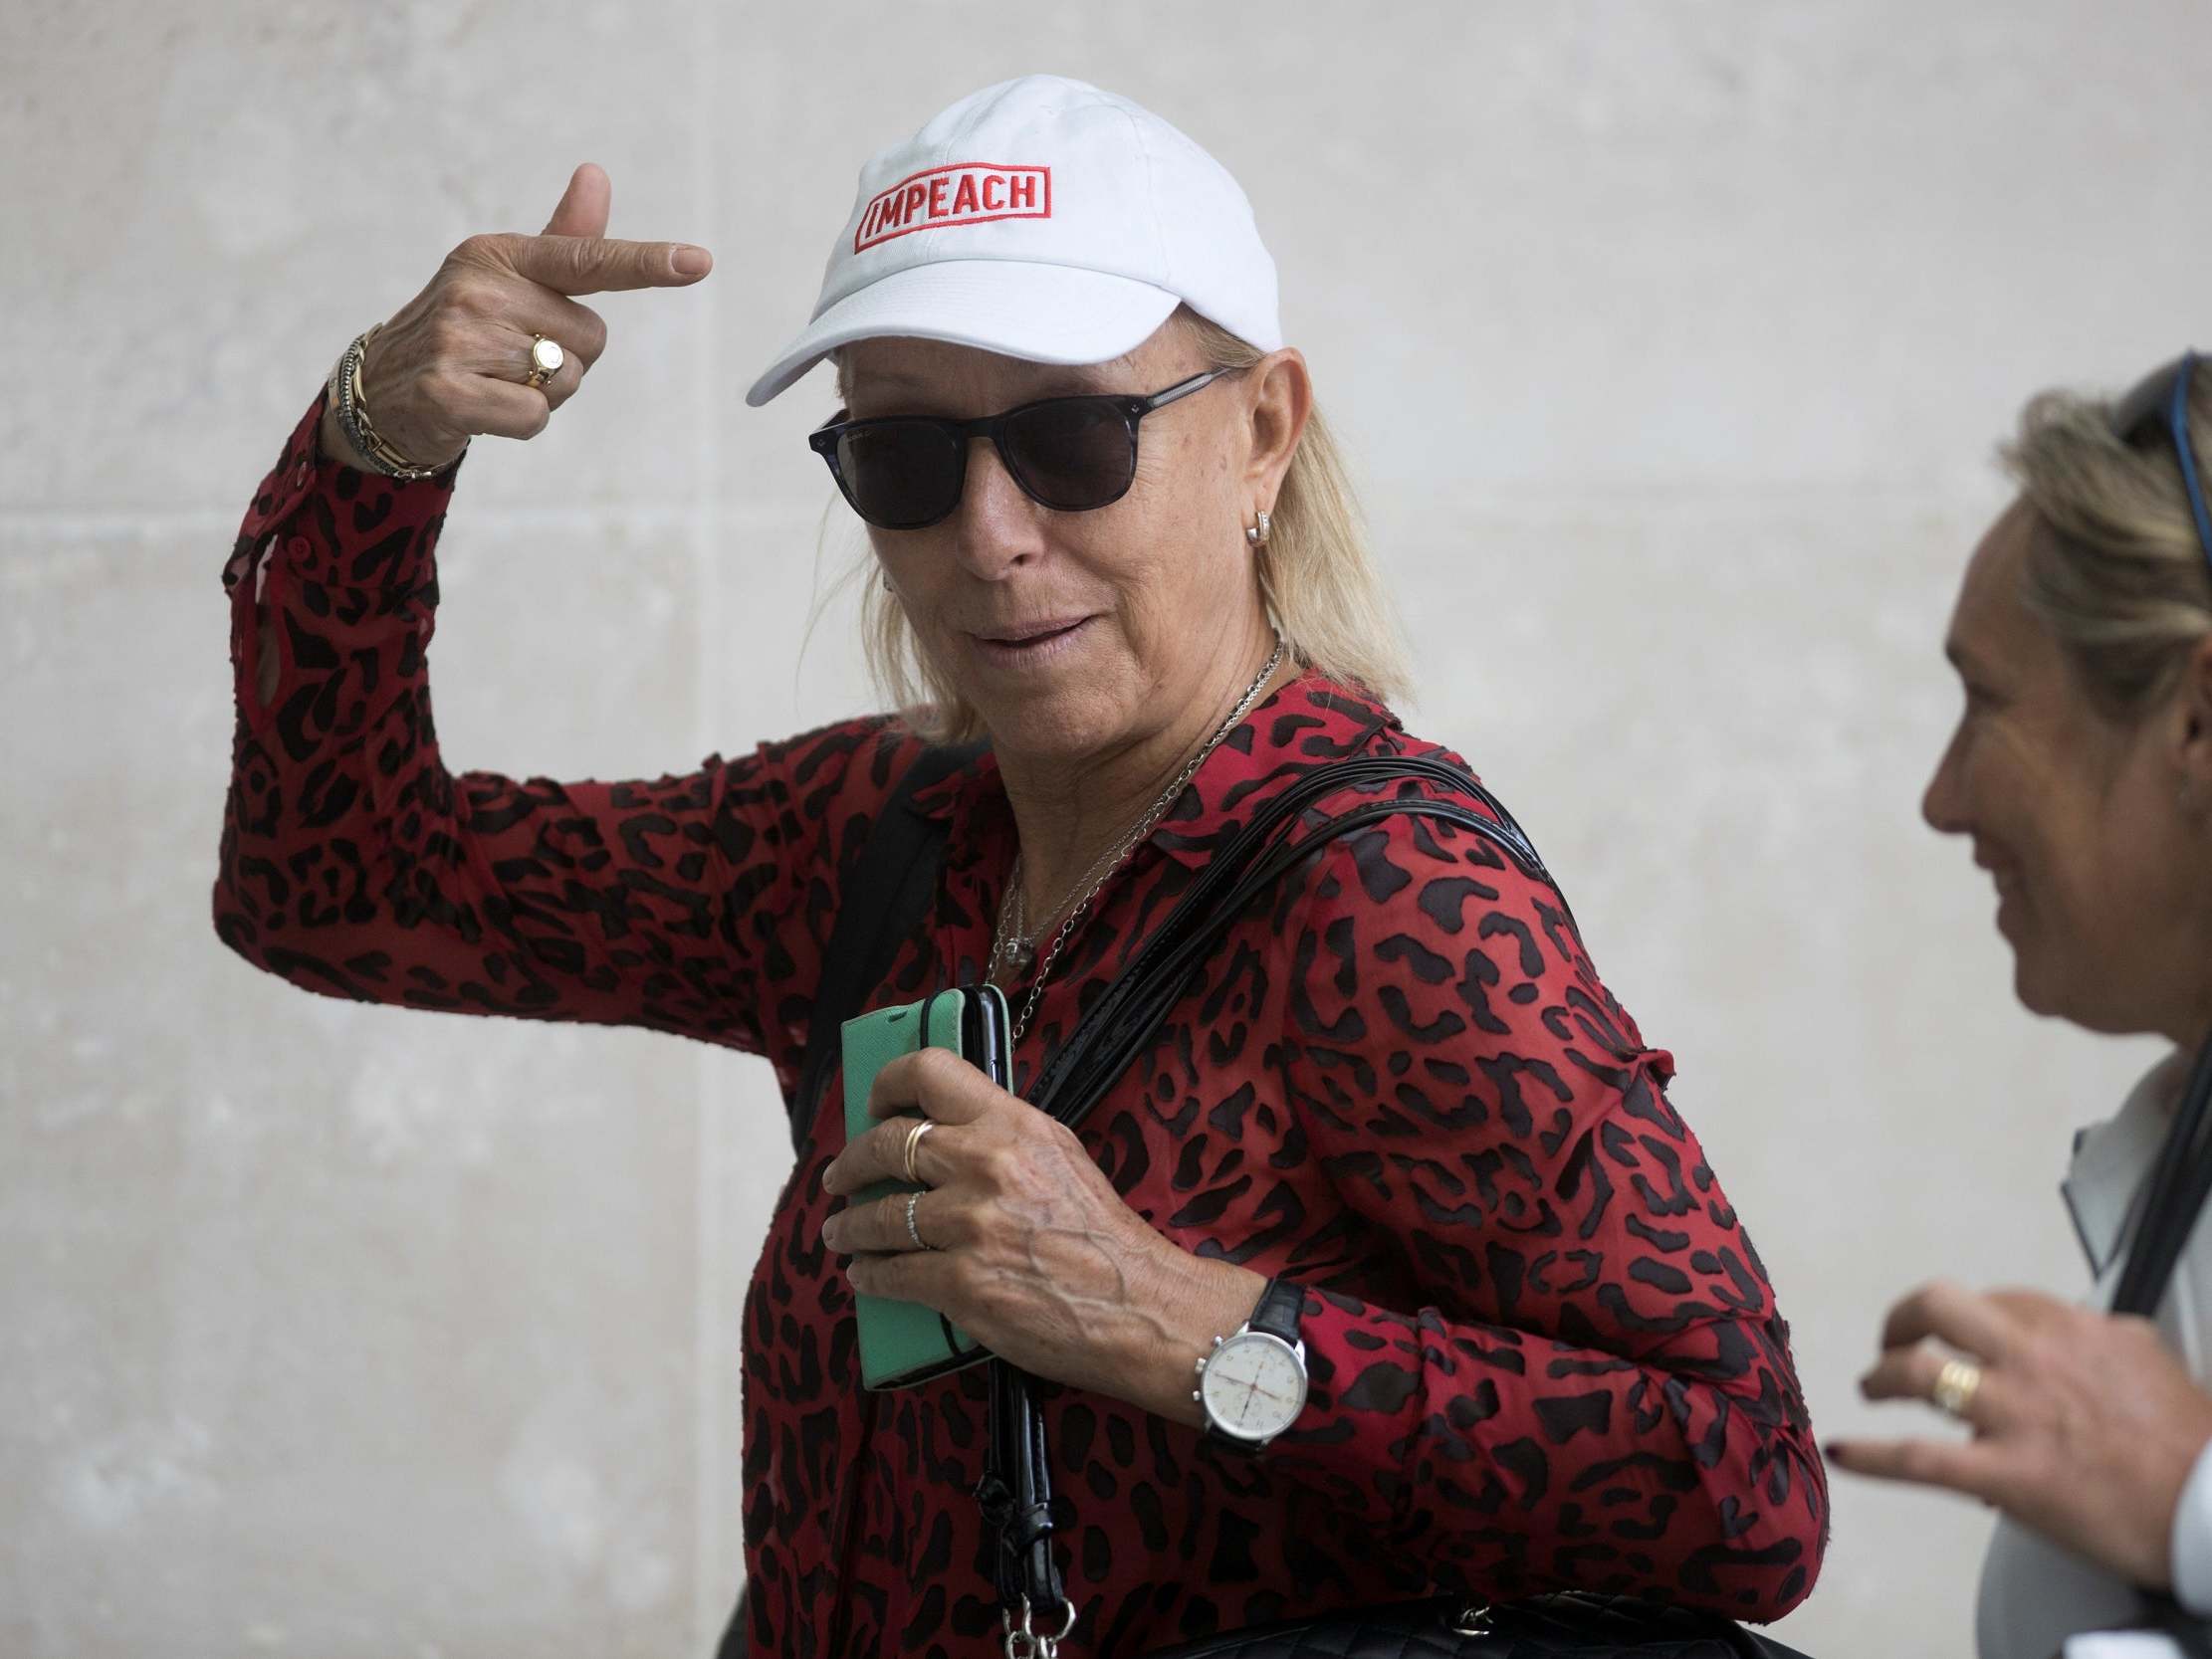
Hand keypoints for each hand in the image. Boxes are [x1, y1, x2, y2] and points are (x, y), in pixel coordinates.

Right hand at [322, 163, 711, 468]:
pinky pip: (536, 417)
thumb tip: (596, 174)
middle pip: (591, 340)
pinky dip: (522, 423)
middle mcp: (479, 289)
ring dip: (544, 393)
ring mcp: (459, 338)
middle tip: (512, 357)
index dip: (647, 263)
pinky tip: (485, 407)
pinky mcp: (448, 391)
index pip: (589, 259)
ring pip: (566, 381)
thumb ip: (565, 240)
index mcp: (499, 255)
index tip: (700, 262)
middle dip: (566, 359)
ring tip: (495, 380)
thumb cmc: (467, 328)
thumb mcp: (509, 277)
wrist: (386, 389)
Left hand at [817, 1046, 1264, 1414]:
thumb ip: (1003, 1135)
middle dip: (850, 1164)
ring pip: (877, 1215)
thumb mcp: (1061, 1156)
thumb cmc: (1104, 1237)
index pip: (929, 1072)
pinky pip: (890, 1273)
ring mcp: (972, 1225)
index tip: (873, 1105)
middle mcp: (987, 1164)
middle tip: (840, 1177)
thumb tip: (940, 1130)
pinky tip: (865, 1274)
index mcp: (1014, 1124)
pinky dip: (869, 1274)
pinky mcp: (962, 1284)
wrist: (1140, 1306)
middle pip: (886, 1144)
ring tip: (841, 1234)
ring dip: (849, 1227)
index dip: (886, 1083)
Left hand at [1830, 1280, 2211, 1588]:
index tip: (1956, 1335)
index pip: (1994, 1300)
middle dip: (1902, 1319)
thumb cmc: (2189, 1439)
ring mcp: (2014, 1414)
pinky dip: (1871, 1457)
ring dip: (1881, 1377)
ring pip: (1919, 1373)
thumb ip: (2105, 1338)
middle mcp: (2033, 1358)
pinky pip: (1920, 1458)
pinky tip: (1842, 1453)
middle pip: (1939, 1307)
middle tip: (1893, 1340)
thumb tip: (2088, 1333)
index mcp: (2068, 1328)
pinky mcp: (2007, 1474)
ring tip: (1871, 1387)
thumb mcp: (2150, 1358)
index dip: (1964, 1317)